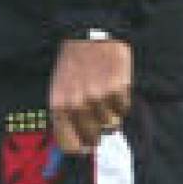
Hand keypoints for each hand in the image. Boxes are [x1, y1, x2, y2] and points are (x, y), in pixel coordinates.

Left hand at [49, 37, 132, 155]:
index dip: (80, 149)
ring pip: (111, 124)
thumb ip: (66, 118)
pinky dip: (121, 100)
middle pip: (94, 138)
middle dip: (97, 130)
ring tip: (103, 93)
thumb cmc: (73, 65)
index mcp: (59, 106)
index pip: (69, 146)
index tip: (86, 146)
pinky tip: (113, 85)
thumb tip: (79, 147)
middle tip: (97, 113)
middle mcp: (77, 104)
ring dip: (109, 112)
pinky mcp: (117, 88)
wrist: (88, 34)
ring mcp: (98, 97)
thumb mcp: (60, 90)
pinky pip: (123, 109)